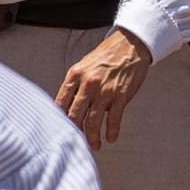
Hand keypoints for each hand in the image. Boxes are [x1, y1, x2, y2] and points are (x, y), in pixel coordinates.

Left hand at [56, 28, 153, 147]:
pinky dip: (111, 132)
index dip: (58, 120)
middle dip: (74, 133)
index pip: (60, 103)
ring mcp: (105, 90)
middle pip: (74, 116)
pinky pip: (113, 119)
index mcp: (75, 75)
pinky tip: (110, 138)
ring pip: (92, 121)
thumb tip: (64, 109)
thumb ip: (74, 86)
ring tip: (94, 145)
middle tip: (76, 143)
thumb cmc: (105, 57)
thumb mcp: (83, 67)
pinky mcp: (121, 95)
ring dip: (92, 138)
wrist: (130, 45)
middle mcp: (88, 83)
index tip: (60, 131)